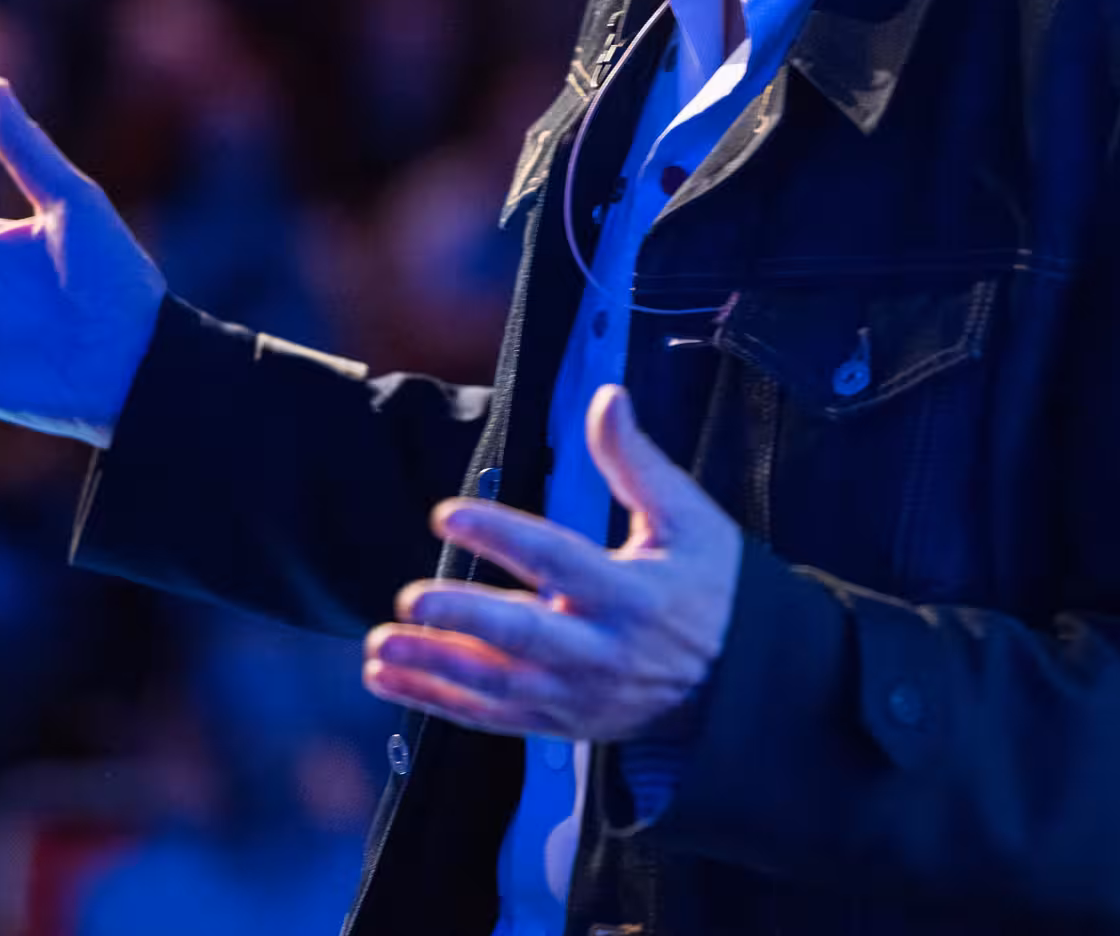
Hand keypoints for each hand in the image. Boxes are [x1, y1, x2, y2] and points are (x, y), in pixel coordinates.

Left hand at [363, 383, 743, 744]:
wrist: (739, 685)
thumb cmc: (712, 588)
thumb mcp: (688, 518)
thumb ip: (636, 460)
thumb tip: (606, 396)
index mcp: (633, 596)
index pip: (556, 560)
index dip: (500, 536)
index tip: (447, 513)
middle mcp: (602, 652)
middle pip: (524, 637)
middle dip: (463, 621)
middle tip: (410, 600)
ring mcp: (578, 696)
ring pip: (496, 687)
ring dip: (434, 667)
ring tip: (380, 644)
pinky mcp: (561, 723)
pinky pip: (491, 718)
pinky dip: (436, 702)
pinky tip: (388, 679)